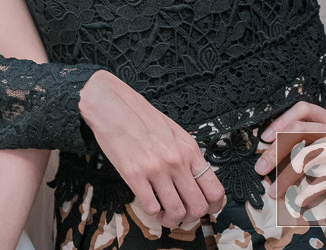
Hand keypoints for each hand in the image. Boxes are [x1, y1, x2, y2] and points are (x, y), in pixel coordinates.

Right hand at [79, 71, 225, 228]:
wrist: (111, 105)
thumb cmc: (140, 116)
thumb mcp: (174, 132)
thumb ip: (187, 155)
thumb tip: (195, 179)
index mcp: (189, 150)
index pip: (214, 190)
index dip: (212, 207)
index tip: (203, 209)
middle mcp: (176, 161)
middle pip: (198, 206)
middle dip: (191, 217)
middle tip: (181, 215)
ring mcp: (155, 169)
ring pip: (177, 211)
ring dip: (172, 219)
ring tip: (164, 215)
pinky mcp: (133, 174)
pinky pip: (151, 207)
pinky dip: (153, 213)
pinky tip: (149, 206)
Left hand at [254, 101, 325, 194]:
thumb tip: (313, 121)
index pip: (302, 109)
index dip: (280, 120)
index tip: (264, 137)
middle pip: (298, 132)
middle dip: (274, 151)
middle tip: (259, 168)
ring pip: (310, 156)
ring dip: (288, 176)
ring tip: (275, 191)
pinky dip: (314, 189)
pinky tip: (303, 200)